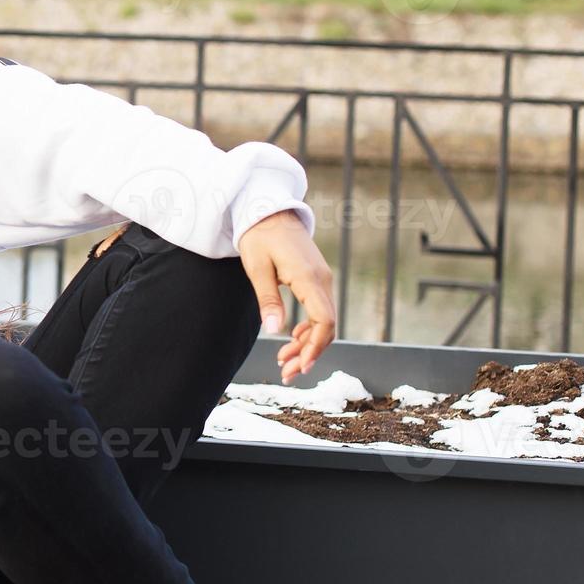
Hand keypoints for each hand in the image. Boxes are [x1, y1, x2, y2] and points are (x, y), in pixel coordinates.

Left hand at [236, 209, 335, 384]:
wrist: (268, 210)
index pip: (324, 320)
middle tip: (287, 373)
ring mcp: (321, 279)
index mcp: (309, 278)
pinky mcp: (315, 279)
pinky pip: (319, 310)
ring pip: (324, 321)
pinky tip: (292, 340)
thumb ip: (267, 300)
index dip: (315, 346)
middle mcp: (322, 280)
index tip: (300, 365)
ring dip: (308, 344)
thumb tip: (275, 331)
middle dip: (310, 353)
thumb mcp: (257, 268)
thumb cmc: (260, 236)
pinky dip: (308, 329)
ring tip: (285, 362)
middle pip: (327, 326)